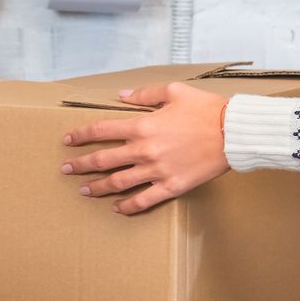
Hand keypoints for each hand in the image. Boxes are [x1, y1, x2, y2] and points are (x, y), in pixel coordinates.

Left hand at [58, 82, 230, 214]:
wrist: (233, 133)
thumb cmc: (206, 109)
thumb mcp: (174, 91)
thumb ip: (145, 95)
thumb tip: (122, 97)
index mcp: (143, 126)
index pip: (101, 130)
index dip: (81, 135)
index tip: (67, 140)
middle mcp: (145, 150)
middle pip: (103, 160)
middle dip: (80, 165)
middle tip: (66, 170)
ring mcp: (157, 171)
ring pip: (119, 183)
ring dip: (98, 187)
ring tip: (84, 191)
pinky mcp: (171, 186)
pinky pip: (144, 200)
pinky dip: (128, 206)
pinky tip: (117, 208)